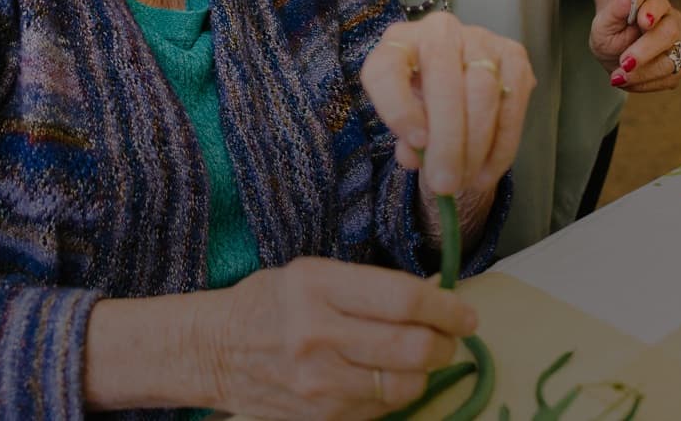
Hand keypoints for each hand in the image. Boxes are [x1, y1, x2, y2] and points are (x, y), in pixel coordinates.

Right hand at [210, 257, 475, 418]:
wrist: (216, 350)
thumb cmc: (270, 303)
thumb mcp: (314, 274)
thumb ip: (370, 285)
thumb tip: (434, 297)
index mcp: (317, 286)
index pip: (403, 299)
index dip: (446, 308)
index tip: (464, 312)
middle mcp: (318, 334)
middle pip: (412, 347)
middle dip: (446, 342)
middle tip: (453, 334)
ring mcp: (319, 383)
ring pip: (405, 384)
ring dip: (428, 371)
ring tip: (426, 355)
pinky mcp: (322, 417)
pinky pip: (382, 408)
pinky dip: (399, 391)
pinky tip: (391, 374)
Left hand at [360, 12, 532, 197]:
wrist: (459, 84)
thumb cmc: (423, 102)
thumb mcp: (406, 119)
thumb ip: (405, 136)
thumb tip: (414, 156)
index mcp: (398, 43)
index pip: (388, 68)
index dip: (399, 107)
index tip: (415, 144)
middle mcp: (438, 30)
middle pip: (444, 80)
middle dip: (447, 140)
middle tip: (445, 183)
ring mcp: (480, 38)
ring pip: (482, 91)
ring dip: (475, 145)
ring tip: (466, 180)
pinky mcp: (513, 54)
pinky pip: (512, 102)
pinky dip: (502, 143)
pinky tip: (488, 170)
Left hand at [589, 0, 680, 92]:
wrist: (617, 48)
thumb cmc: (611, 31)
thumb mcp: (604, 22)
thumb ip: (615, 10)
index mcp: (656, 4)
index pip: (659, 3)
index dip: (653, 11)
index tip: (642, 22)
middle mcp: (674, 22)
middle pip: (669, 34)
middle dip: (645, 52)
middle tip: (624, 63)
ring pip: (671, 62)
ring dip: (643, 74)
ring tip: (618, 77)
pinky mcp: (680, 67)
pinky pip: (669, 79)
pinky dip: (646, 84)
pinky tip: (628, 82)